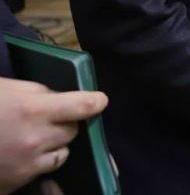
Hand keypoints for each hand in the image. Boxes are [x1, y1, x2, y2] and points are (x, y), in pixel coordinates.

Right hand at [0, 77, 107, 193]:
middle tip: (48, 117)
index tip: (98, 101)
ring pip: (63, 152)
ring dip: (55, 144)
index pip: (84, 106)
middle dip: (66, 122)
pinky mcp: (17, 181)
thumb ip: (39, 94)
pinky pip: (44, 170)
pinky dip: (40, 161)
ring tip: (33, 136)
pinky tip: (21, 153)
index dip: (95, 102)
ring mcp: (27, 163)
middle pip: (73, 130)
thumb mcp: (9, 89)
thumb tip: (62, 99)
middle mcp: (36, 138)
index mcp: (34, 109)